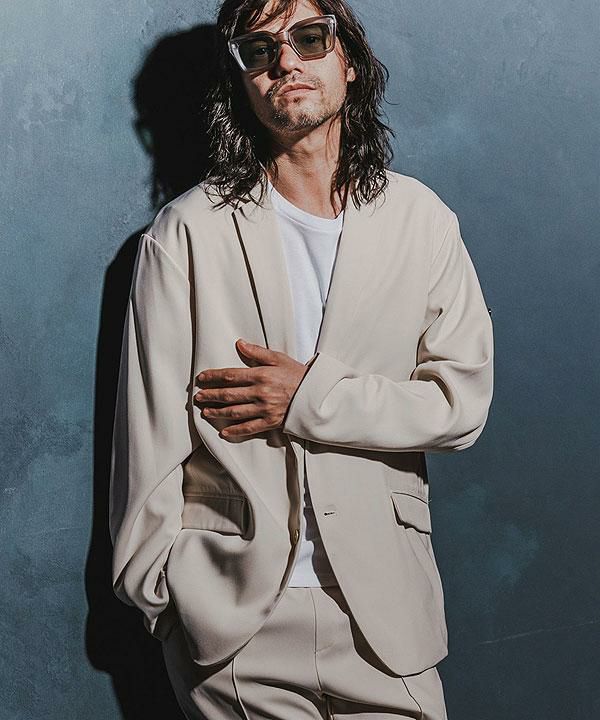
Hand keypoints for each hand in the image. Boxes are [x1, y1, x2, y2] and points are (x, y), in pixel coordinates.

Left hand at [194, 339, 311, 439]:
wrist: (317, 395)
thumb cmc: (297, 375)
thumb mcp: (278, 358)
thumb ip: (257, 352)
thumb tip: (239, 344)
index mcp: (261, 375)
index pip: (230, 376)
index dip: (213, 377)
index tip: (201, 378)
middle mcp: (260, 393)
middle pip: (228, 395)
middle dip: (211, 396)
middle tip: (198, 397)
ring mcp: (264, 409)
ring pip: (235, 412)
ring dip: (218, 412)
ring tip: (206, 412)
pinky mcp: (270, 422)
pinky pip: (249, 428)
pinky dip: (235, 431)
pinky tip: (224, 432)